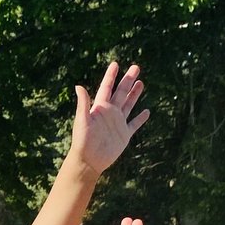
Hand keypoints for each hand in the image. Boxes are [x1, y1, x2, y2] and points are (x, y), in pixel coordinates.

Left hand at [70, 61, 149, 176]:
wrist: (89, 161)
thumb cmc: (83, 141)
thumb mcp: (82, 120)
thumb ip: (83, 104)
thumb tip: (78, 86)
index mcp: (100, 108)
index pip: (106, 88)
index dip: (111, 76)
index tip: (115, 64)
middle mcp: (110, 113)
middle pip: (121, 93)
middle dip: (128, 80)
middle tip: (136, 67)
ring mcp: (118, 123)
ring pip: (128, 105)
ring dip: (134, 94)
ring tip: (141, 83)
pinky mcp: (124, 135)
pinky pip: (134, 125)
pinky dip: (140, 118)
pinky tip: (146, 112)